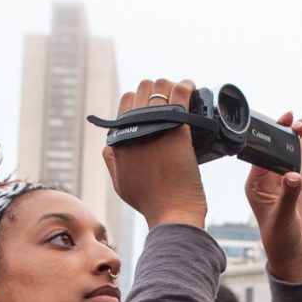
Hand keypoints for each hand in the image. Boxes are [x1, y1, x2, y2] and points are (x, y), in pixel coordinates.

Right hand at [102, 78, 206, 230]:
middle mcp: (133, 128)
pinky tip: (191, 90)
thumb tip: (109, 145)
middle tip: (172, 101)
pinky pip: (180, 92)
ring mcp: (155, 126)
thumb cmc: (151, 204)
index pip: (126, 104)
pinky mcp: (177, 128)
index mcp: (119, 140)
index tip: (156, 108)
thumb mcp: (120, 185)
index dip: (142, 102)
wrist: (172, 216)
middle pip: (143, 90)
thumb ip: (112, 162)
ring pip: (160, 86)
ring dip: (172, 86)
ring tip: (183, 95)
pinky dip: (187, 86)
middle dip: (157, 91)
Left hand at [245, 110, 301, 282]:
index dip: (272, 136)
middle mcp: (269, 176)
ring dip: (301, 129)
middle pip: (277, 145)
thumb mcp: (282, 218)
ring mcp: (286, 174)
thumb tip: (294, 176)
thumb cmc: (280, 240)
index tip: (284, 122)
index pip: (262, 153)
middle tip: (300, 121)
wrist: (295, 253)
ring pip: (291, 145)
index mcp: (255, 184)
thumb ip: (288, 196)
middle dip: (288, 129)